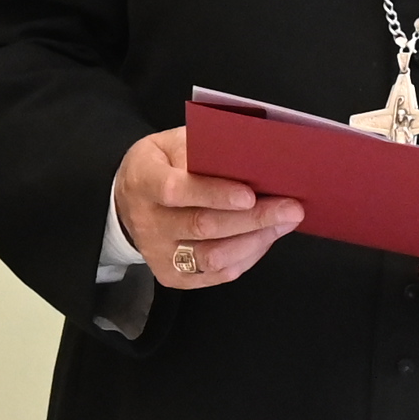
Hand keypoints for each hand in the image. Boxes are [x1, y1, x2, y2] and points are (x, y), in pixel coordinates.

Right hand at [114, 130, 302, 292]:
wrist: (128, 200)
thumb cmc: (162, 165)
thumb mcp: (173, 143)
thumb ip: (206, 148)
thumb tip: (254, 156)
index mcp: (144, 181)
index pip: (177, 191)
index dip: (214, 194)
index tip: (250, 194)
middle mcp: (147, 222)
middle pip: (202, 226)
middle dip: (253, 219)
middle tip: (291, 209)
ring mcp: (158, 254)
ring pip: (213, 256)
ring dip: (255, 240)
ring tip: (284, 224)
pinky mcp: (171, 276)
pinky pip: (217, 274)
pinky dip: (247, 257)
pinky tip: (265, 239)